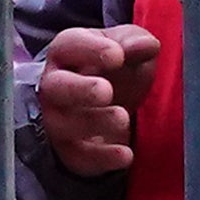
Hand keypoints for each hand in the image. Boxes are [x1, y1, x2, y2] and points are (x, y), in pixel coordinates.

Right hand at [34, 18, 161, 177]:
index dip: (90, 49)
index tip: (117, 56)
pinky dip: (102, 158)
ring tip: (122, 118)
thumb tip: (145, 46)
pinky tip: (125, 154)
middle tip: (106, 91)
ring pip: (65, 125)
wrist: (109, 106)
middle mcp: (55, 86)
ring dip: (95, 122)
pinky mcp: (70, 151)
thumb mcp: (128, 49)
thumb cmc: (114, 70)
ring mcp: (58, 121)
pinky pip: (79, 157)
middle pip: (56, 87)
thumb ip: (135, 42)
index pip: (69, 45)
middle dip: (80, 89)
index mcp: (66, 53)